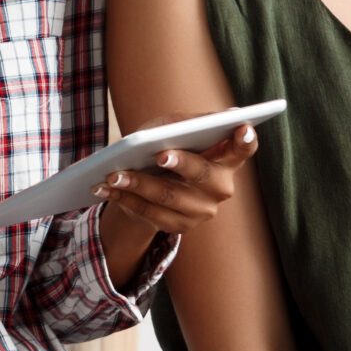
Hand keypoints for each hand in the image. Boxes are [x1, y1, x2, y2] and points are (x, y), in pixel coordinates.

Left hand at [94, 122, 259, 234]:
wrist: (152, 181)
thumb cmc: (167, 144)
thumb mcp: (173, 127)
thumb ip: (184, 123)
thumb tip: (187, 126)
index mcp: (226, 158)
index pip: (243, 149)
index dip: (246, 140)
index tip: (243, 127)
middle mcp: (221, 187)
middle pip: (204, 175)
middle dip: (182, 163)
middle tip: (160, 154)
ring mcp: (203, 210)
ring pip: (170, 196)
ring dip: (138, 184)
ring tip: (113, 174)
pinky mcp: (181, 226)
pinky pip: (150, 214)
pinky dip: (125, 198)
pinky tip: (105, 188)